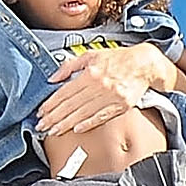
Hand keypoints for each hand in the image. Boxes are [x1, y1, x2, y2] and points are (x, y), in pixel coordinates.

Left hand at [37, 47, 176, 138]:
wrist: (144, 64)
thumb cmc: (118, 58)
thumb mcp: (91, 55)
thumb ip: (70, 66)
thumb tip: (53, 78)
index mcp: (90, 73)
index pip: (65, 92)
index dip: (51, 104)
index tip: (41, 112)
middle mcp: (99, 86)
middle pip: (72, 105)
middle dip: (55, 117)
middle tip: (42, 126)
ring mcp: (111, 97)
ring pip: (84, 113)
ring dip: (67, 124)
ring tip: (54, 131)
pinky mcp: (121, 106)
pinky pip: (102, 117)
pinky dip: (89, 124)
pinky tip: (77, 129)